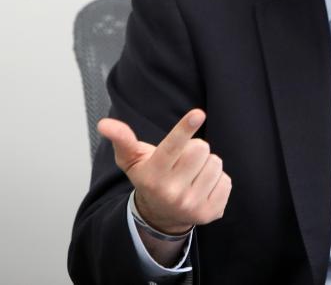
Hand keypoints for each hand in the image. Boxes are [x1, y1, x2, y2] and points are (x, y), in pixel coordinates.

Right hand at [97, 109, 231, 234]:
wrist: (160, 217)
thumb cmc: (149, 177)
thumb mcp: (132, 159)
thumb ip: (121, 139)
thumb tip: (104, 123)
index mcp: (153, 175)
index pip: (172, 147)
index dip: (184, 129)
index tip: (198, 113)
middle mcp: (172, 192)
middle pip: (201, 148)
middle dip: (195, 149)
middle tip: (183, 160)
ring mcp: (192, 205)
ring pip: (216, 163)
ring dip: (206, 165)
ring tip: (191, 174)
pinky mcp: (211, 213)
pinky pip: (226, 181)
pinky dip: (216, 180)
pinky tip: (202, 187)